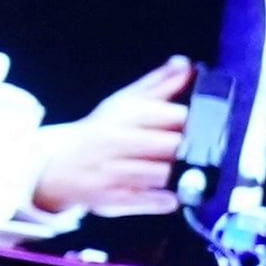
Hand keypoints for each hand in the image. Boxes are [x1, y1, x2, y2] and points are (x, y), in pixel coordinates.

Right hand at [29, 56, 193, 217]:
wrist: (58, 164)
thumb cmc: (101, 132)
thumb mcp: (126, 102)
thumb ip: (160, 84)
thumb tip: (186, 64)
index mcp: (127, 113)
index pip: (177, 115)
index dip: (198, 122)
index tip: (207, 125)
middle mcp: (118, 141)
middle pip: (173, 146)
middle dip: (190, 150)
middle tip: (198, 152)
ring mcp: (114, 172)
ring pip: (163, 175)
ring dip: (180, 176)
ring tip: (184, 173)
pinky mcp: (112, 199)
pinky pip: (150, 201)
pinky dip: (165, 200)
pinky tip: (171, 194)